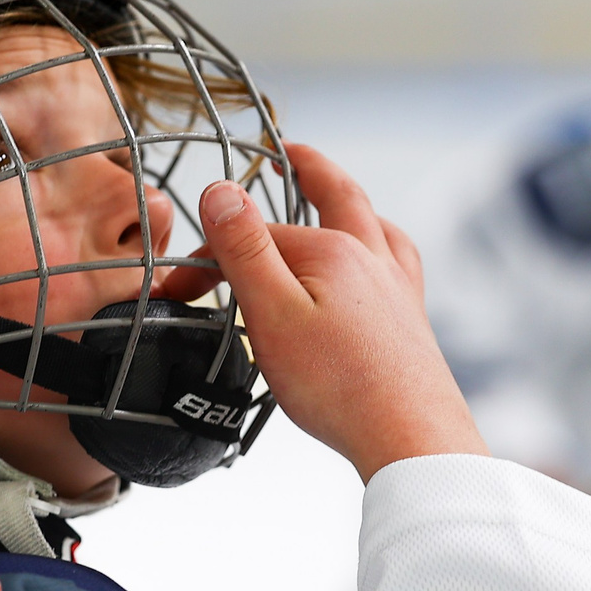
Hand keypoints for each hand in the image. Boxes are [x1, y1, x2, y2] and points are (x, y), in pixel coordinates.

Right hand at [191, 144, 485, 481]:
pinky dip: (382, 248)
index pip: (255, 236)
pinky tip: (380, 264)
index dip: (210, 257)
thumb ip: (245, 251)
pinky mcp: (409, 323)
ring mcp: (397, 289)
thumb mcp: (272, 314)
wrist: (411, 438)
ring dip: (352, 204)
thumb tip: (221, 191)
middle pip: (337, 198)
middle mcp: (372, 259)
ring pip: (374, 228)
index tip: (179, 287)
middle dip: (310, 170)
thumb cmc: (342, 386)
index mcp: (334, 251)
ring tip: (338, 194)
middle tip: (290, 152)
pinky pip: (398, 265)